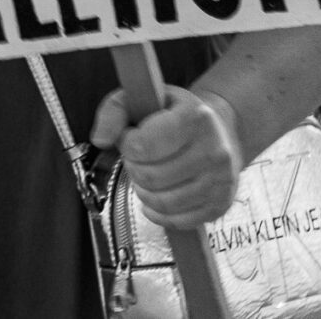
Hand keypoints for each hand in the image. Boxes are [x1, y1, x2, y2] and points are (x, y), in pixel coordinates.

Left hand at [90, 86, 244, 229]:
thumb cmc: (172, 115)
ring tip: (146, 176)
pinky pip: (178, 221)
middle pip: (151, 177)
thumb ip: (113, 113)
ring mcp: (220, 180)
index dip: (127, 144)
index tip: (130, 137)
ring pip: (163, 202)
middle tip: (138, 159)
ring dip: (144, 192)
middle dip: (134, 168)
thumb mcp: (141, 100)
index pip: (144, 145)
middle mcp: (214, 150)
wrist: (219, 131)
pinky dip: (158, 213)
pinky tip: (156, 197)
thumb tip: (100, 140)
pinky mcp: (221, 204)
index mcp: (194, 118)